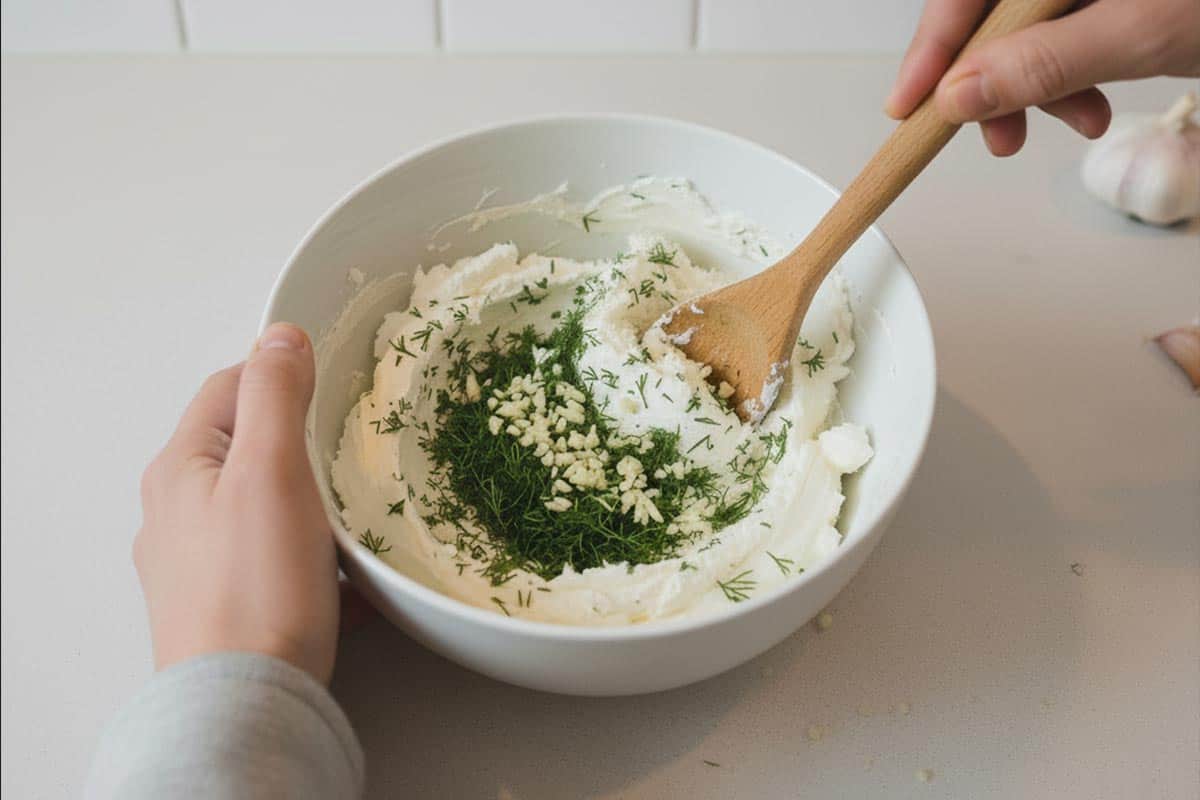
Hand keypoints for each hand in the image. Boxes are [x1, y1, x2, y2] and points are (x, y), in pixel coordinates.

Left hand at [135, 323, 338, 682]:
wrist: (245, 704)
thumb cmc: (257, 585)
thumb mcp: (271, 470)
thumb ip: (274, 395)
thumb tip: (280, 334)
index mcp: (180, 467)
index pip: (230, 386)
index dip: (283, 374)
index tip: (334, 386)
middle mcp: (176, 512)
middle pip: (247, 448)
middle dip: (303, 444)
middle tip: (353, 453)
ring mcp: (197, 564)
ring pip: (265, 507)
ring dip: (313, 505)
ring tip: (357, 520)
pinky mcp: (226, 606)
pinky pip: (275, 560)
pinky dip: (313, 558)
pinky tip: (348, 578)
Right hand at [886, 0, 1199, 155]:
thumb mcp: (1139, 31)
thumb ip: (1041, 65)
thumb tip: (960, 98)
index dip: (933, 48)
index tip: (909, 107)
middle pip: (994, 11)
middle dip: (992, 79)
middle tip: (996, 137)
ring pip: (1030, 28)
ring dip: (1039, 87)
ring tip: (1077, 125)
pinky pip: (1068, 32)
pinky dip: (1073, 75)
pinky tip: (1096, 104)